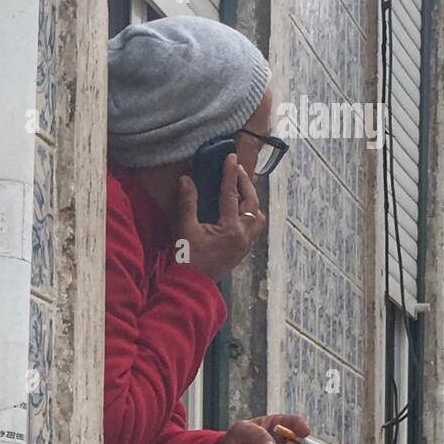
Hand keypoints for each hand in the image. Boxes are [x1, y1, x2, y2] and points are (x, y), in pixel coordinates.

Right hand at [176, 153, 265, 280]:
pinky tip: (240, 212)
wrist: (192, 286)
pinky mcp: (243, 250)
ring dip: (252, 201)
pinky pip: (254, 228)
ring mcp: (245, 244)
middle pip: (252, 203)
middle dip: (246, 184)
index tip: (230, 157)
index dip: (230, 174)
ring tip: (242, 191)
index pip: (231, 195)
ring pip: (258, 217)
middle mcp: (243, 235)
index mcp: (230, 228)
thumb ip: (188, 203)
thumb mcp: (185, 229)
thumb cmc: (187, 259)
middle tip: (238, 170)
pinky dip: (250, 215)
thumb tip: (187, 179)